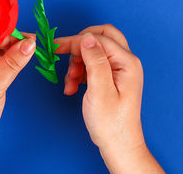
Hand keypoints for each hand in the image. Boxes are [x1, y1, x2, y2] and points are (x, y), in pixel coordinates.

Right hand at [55, 24, 163, 172]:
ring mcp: (120, 69)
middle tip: (66, 61)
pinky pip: (93, 64)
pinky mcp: (112, 76)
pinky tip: (73, 87)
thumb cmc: (110, 123)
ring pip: (94, 50)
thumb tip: (87, 37)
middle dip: (79, 48)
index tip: (56, 48)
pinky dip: (80, 72)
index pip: (98, 39)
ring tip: (70, 83)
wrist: (118, 144)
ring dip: (78, 63)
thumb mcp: (100, 91)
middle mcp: (126, 62)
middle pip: (100, 38)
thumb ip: (95, 62)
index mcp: (127, 63)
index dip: (76, 41)